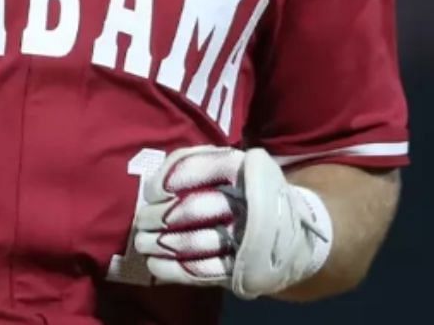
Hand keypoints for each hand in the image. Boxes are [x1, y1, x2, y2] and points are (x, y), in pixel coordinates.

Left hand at [130, 146, 331, 298]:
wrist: (291, 226)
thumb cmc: (244, 188)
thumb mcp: (226, 163)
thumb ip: (190, 162)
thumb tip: (154, 184)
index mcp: (244, 169)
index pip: (199, 168)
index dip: (170, 179)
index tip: (152, 192)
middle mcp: (247, 202)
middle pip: (193, 209)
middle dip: (159, 217)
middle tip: (142, 221)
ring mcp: (246, 237)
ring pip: (195, 242)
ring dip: (161, 244)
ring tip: (142, 242)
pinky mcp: (241, 266)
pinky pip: (201, 271)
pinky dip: (172, 269)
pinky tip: (155, 265)